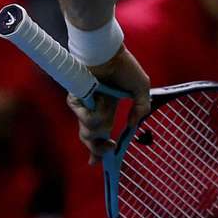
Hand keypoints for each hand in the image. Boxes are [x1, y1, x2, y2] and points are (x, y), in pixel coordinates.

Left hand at [67, 45, 150, 164]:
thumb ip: (141, 108)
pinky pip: (87, 118)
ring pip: (89, 132)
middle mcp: (94, 110)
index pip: (100, 134)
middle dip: (98, 149)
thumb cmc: (124, 67)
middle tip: (110, 145)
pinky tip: (99, 97)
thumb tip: (133, 126)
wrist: (109, 54)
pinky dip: (96, 111)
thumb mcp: (141, 88)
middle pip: (90, 139)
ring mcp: (84, 106)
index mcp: (108, 109)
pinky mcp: (75, 102)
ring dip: (101, 121)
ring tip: (105, 104)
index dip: (98, 151)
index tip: (96, 163)